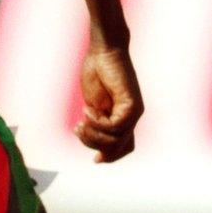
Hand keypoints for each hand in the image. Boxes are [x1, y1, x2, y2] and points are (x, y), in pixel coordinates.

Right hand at [75, 45, 142, 162]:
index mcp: (123, 118)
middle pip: (116, 148)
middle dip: (93, 144)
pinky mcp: (133, 106)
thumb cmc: (96, 73)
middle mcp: (132, 118)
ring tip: (81, 121)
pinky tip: (89, 110)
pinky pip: (114, 127)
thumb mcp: (94, 106)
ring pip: (115, 140)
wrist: (103, 52)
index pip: (123, 147)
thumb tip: (97, 147)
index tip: (95, 160)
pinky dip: (98, 122)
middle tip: (78, 129)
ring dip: (93, 135)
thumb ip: (97, 124)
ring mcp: (134, 112)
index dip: (110, 157)